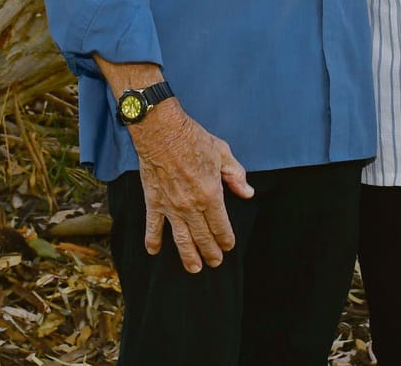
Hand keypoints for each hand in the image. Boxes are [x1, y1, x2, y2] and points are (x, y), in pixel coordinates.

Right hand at [129, 103, 254, 272]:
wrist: (161, 131)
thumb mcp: (222, 153)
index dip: (226, 239)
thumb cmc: (193, 138)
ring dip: (188, 256)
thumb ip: (236, 176)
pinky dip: (152, 240)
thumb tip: (247, 193)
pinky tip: (153, 251)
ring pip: (181, 239)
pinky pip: (153, 226)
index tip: (228, 246)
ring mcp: (171, 206)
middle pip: (203, 237)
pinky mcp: (154, 201)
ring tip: (194, 269)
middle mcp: (191, 206)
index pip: (221, 225)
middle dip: (210, 252)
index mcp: (211, 194)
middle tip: (215, 262)